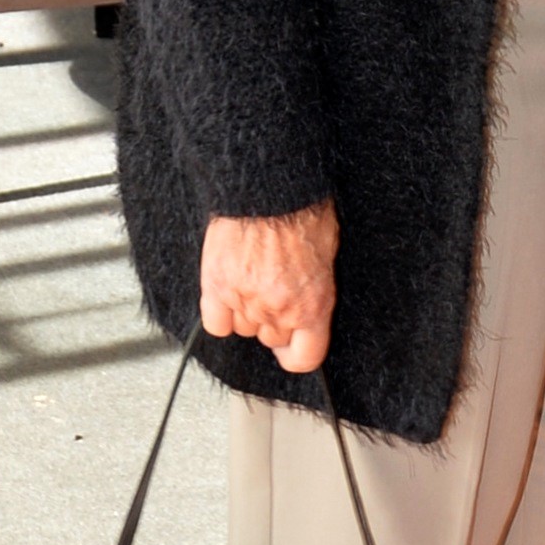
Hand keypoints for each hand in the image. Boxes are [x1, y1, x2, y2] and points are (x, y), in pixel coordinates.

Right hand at [200, 200, 338, 373]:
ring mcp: (245, 299)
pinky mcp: (216, 285)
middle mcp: (278, 308)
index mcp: (313, 304)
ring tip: (253, 282)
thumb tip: (309, 301)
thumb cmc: (303, 210)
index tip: (293, 347)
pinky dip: (220, 314)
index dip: (297, 354)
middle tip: (275, 293)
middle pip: (271, 338)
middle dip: (274, 322)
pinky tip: (228, 295)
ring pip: (243, 329)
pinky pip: (215, 323)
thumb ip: (317, 288)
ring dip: (248, 313)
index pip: (304, 358)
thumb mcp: (329, 253)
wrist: (270, 186)